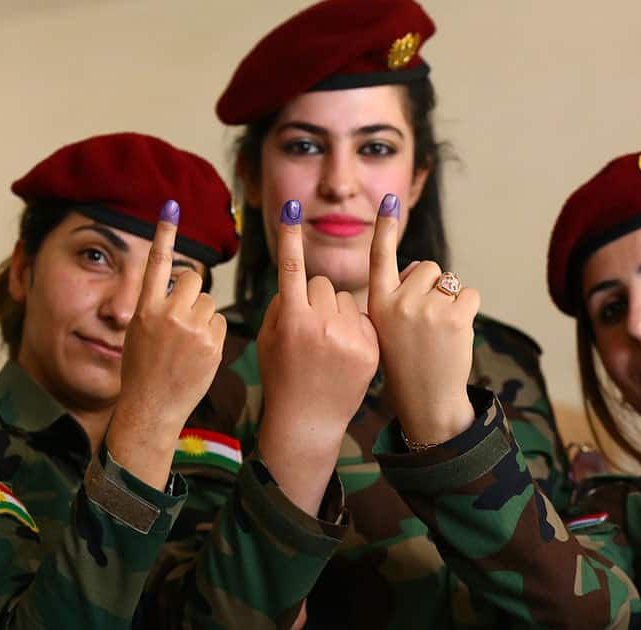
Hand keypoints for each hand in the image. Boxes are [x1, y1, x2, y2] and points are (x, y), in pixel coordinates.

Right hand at [109, 200, 226, 487]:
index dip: (165, 233)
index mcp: (144, 309)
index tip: (172, 205)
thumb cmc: (143, 371)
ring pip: (209, 301)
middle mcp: (167, 314)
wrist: (152, 408)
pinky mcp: (213, 342)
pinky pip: (220, 321)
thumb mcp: (138, 333)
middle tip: (183, 318)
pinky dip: (213, 333)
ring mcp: (192, 329)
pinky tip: (200, 353)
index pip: (157, 263)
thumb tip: (181, 283)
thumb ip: (157, 306)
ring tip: (188, 343)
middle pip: (194, 280)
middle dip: (192, 293)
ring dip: (203, 316)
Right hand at [256, 200, 379, 513]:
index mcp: (291, 320)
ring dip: (338, 314)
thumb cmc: (282, 378)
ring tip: (329, 347)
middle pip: (322, 285)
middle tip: (311, 331)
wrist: (309, 421)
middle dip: (316, 300)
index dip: (291, 237)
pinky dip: (356, 329)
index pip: (291, 269)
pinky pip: (364, 318)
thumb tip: (299, 280)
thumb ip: (282, 305)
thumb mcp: (269, 340)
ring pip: (345, 300)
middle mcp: (321, 325)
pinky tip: (345, 354)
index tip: (292, 208)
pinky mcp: (371, 348)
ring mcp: (349, 337)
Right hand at [367, 193, 477, 445]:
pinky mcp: (453, 318)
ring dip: (451, 300)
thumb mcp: (387, 327)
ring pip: (450, 281)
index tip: (389, 200)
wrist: (426, 400)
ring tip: (439, 332)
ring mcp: (426, 310)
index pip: (380, 257)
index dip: (385, 227)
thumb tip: (423, 268)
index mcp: (377, 303)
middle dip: (433, 287)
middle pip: (428, 268)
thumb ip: (396, 296)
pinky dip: (468, 310)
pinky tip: (456, 334)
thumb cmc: (406, 362)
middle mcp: (398, 302)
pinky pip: (470, 294)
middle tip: (426, 322)